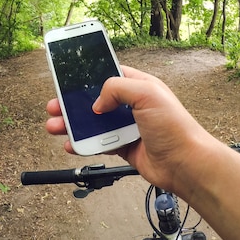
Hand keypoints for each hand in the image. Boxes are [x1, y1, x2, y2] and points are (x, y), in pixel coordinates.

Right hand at [45, 65, 216, 193]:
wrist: (185, 164)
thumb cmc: (174, 127)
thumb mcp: (147, 94)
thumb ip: (118, 88)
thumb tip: (98, 102)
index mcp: (139, 86)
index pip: (108, 75)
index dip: (88, 77)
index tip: (68, 79)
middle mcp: (132, 105)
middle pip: (95, 100)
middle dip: (72, 104)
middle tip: (54, 106)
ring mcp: (128, 126)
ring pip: (93, 123)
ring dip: (73, 124)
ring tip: (54, 126)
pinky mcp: (125, 147)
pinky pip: (99, 143)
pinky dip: (83, 144)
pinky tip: (71, 145)